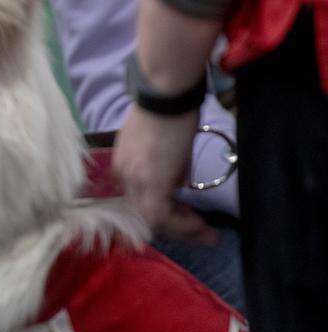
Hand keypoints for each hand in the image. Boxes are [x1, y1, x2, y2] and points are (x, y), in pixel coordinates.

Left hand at [112, 104, 216, 244]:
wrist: (165, 96)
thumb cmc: (170, 113)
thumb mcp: (167, 148)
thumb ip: (168, 169)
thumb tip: (178, 183)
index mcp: (123, 165)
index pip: (140, 199)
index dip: (165, 214)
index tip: (186, 220)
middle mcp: (123, 175)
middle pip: (144, 212)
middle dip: (175, 227)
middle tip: (201, 234)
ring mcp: (134, 179)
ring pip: (153, 218)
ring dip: (183, 230)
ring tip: (207, 235)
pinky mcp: (150, 182)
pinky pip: (162, 214)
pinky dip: (183, 224)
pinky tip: (202, 228)